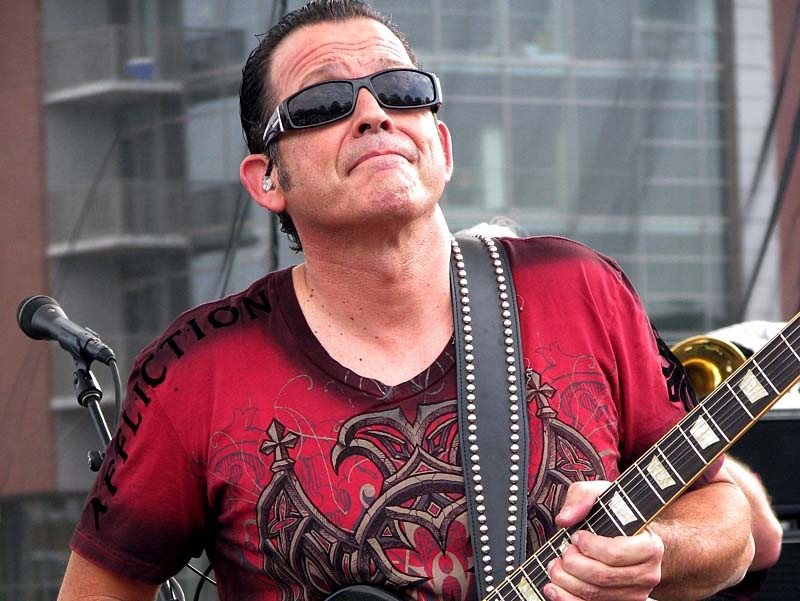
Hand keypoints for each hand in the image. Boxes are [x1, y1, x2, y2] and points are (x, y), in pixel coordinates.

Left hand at [543, 481, 663, 600]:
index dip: (588, 546)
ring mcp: (636, 594)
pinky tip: (555, 589)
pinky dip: (568, 600)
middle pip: (602, 577)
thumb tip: (565, 518)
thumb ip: (583, 496)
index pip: (615, 554)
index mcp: (649, 546)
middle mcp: (647, 574)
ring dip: (567, 582)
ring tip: (555, 567)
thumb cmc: (620, 517)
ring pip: (596, 595)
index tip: (577, 537)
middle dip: (572, 564)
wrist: (636, 540)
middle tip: (563, 552)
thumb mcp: (604, 494)